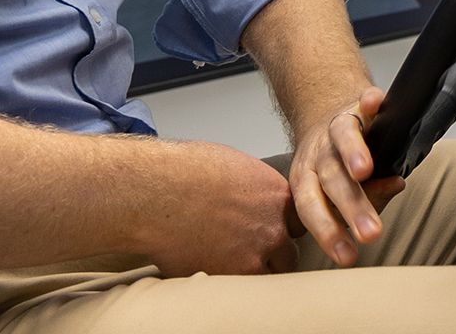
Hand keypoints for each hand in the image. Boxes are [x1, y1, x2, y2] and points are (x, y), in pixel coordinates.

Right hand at [135, 140, 298, 276]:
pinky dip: (231, 282)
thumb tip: (252, 201)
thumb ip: (254, 189)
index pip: (298, 223)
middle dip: (272, 255)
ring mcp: (254, 257)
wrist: (157, 192)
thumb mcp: (233, 166)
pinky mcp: (232, 278)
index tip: (270, 231)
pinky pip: (242, 289)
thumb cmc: (184, 171)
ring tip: (229, 261)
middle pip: (288, 254)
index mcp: (275, 196)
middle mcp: (272, 228)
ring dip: (253, 271)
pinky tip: (213, 266)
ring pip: (268, 276)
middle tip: (248, 250)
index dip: (282, 229)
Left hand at [287, 86, 405, 266]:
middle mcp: (319, 154)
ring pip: (341, 139)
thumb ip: (367, 197)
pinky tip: (376, 101)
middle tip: (370, 233)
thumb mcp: (339, 190)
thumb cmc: (336, 165)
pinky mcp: (357, 105)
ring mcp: (336, 128)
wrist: (325, 116)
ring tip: (366, 171)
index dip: (328, 232)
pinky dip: (369, 102)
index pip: (311, 208)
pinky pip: (362, 103)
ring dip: (352, 154)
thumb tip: (393, 187)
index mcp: (307, 179)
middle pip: (331, 180)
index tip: (347, 257)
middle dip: (351, 207)